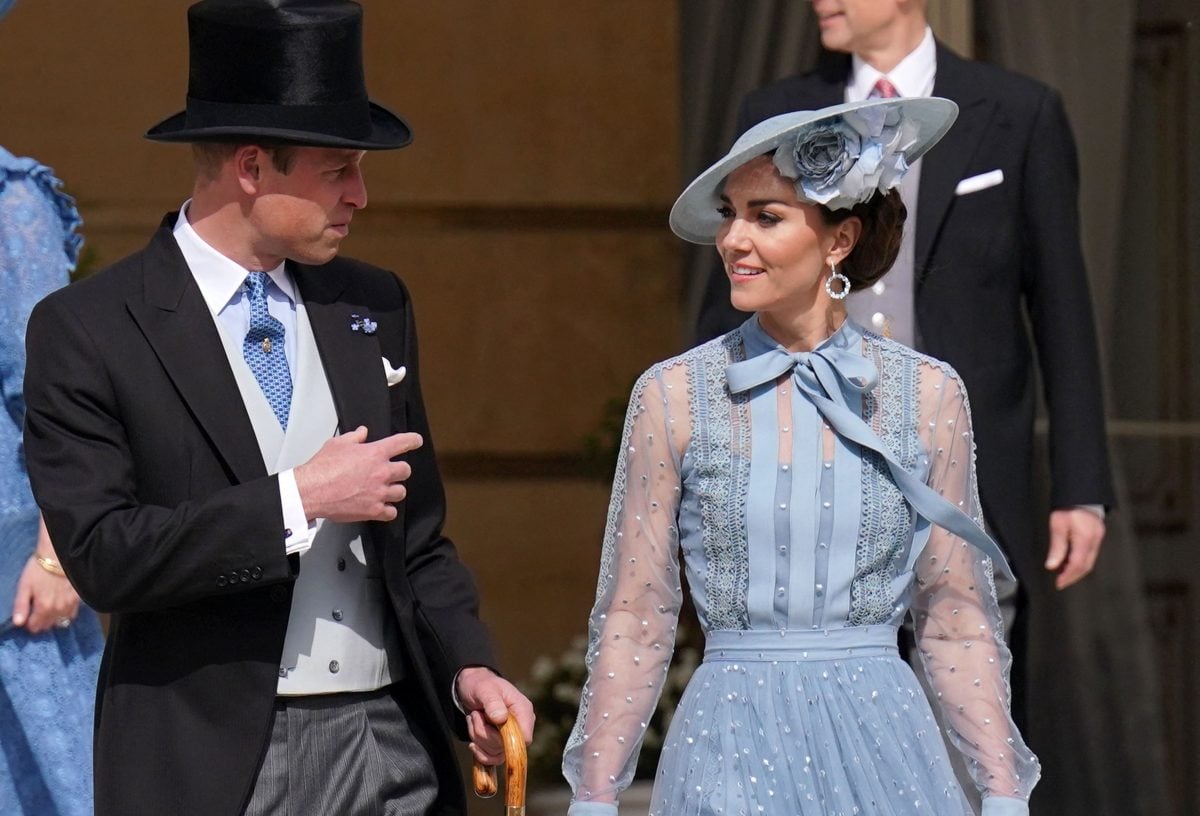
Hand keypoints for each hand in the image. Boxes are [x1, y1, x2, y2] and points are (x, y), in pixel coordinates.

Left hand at [12, 520, 80, 632]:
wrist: (60, 556)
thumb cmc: (39, 569)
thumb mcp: (24, 586)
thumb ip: (21, 606)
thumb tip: (18, 623)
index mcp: (43, 608)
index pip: (35, 626)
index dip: (29, 623)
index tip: (27, 617)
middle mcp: (58, 610)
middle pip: (48, 625)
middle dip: (40, 622)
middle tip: (36, 612)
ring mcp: (70, 605)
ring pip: (60, 622)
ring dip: (53, 619)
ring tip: (48, 611)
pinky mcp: (78, 599)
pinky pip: (71, 614)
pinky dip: (64, 614)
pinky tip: (60, 607)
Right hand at [294, 426, 421, 522]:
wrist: (312, 490)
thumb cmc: (322, 468)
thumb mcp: (337, 444)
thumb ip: (354, 437)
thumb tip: (362, 433)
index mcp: (375, 453)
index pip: (402, 442)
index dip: (412, 440)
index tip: (416, 441)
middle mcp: (382, 472)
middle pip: (405, 470)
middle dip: (399, 470)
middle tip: (390, 472)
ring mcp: (379, 492)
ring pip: (401, 492)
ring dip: (394, 490)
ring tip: (384, 490)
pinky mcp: (374, 510)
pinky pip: (391, 512)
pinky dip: (388, 510)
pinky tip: (381, 507)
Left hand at [456, 666, 534, 766]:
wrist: (472, 688)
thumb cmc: (482, 685)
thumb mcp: (485, 689)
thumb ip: (493, 703)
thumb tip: (500, 719)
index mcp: (523, 710)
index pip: (524, 738)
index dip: (507, 739)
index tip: (489, 724)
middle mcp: (520, 726)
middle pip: (506, 747)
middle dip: (484, 733)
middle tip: (476, 715)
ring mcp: (510, 737)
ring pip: (496, 753)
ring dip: (478, 738)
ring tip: (474, 718)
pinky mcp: (500, 745)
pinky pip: (491, 758)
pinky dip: (479, 751)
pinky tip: (473, 740)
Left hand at [1045, 507, 1104, 588]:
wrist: (1081, 492)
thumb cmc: (1068, 506)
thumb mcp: (1057, 526)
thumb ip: (1056, 547)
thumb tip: (1052, 565)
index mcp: (1085, 538)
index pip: (1078, 564)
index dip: (1068, 576)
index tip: (1058, 583)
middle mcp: (1095, 540)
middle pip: (1086, 566)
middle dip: (1073, 576)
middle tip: (1060, 582)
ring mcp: (1098, 538)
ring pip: (1090, 561)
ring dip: (1076, 570)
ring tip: (1062, 573)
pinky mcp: (1097, 535)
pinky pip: (1090, 554)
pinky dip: (1080, 561)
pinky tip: (1070, 562)